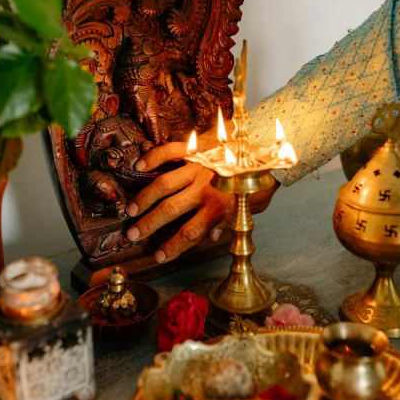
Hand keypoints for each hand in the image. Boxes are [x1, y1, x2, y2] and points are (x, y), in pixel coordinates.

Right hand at [125, 131, 279, 263]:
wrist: (269, 143)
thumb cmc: (260, 178)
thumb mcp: (251, 207)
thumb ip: (230, 221)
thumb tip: (212, 235)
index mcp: (220, 206)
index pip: (191, 232)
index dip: (173, 247)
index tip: (159, 256)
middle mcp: (205, 188)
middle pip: (170, 210)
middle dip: (149, 224)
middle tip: (132, 234)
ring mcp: (198, 166)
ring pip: (164, 185)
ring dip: (145, 198)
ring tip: (130, 210)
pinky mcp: (196, 147)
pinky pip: (170, 151)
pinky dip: (153, 157)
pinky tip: (138, 165)